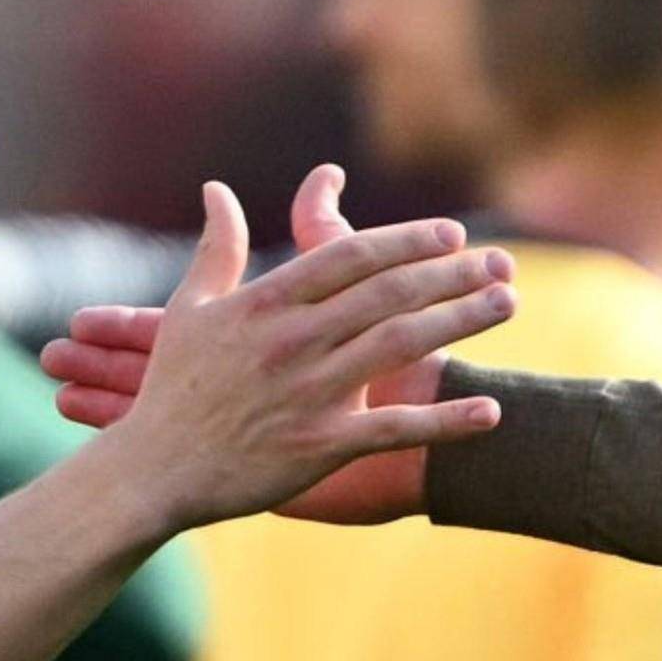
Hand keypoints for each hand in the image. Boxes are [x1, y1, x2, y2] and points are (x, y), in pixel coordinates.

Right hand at [74, 165, 504, 530]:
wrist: (153, 470)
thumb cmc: (173, 389)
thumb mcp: (189, 310)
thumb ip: (217, 249)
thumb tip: (218, 190)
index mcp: (265, 304)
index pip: (349, 258)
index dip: (405, 241)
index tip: (450, 233)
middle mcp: (293, 341)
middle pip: (387, 294)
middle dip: (451, 273)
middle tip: (500, 262)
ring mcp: (309, 393)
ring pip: (399, 346)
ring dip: (460, 322)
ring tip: (507, 304)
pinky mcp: (320, 446)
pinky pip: (393, 429)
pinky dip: (445, 422)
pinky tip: (491, 412)